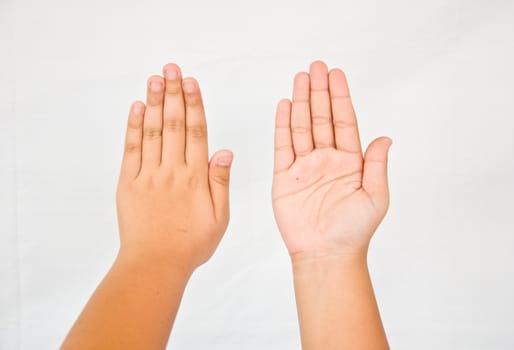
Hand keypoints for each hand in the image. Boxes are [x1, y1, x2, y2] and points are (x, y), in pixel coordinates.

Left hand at [116, 63, 232, 271]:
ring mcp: (148, 175)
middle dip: (173, 93)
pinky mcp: (128, 184)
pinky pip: (131, 150)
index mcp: (195, 177)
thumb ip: (220, 182)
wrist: (155, 265)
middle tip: (172, 68)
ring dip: (153, 102)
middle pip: (173, 124)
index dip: (194, 104)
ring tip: (156, 78)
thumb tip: (224, 151)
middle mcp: (171, 170)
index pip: (196, 132)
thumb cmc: (191, 245)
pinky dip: (133, 127)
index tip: (192, 82)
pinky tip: (136, 108)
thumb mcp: (219, 217)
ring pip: (152, 131)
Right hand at [272, 61, 391, 259]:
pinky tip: (285, 107)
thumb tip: (385, 137)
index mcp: (350, 162)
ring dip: (301, 103)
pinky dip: (283, 126)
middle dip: (319, 92)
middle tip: (316, 67)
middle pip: (322, 119)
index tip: (336, 74)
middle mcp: (327, 159)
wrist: (326, 254)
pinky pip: (283, 146)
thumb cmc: (354, 231)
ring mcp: (305, 167)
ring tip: (300, 79)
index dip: (340, 98)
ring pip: (302, 127)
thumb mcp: (376, 197)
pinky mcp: (285, 177)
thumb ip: (377, 165)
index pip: (345, 122)